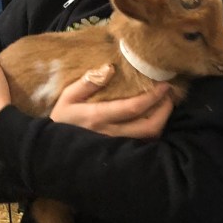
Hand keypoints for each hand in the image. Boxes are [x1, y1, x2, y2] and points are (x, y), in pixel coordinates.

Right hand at [49, 64, 173, 139]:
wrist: (53, 151)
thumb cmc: (62, 120)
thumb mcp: (68, 97)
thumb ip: (88, 82)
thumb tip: (109, 68)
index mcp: (98, 117)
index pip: (133, 108)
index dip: (152, 96)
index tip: (164, 84)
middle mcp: (112, 134)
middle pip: (149, 126)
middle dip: (165, 110)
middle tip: (170, 95)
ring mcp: (117, 147)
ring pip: (149, 138)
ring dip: (162, 121)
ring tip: (165, 105)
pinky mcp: (121, 154)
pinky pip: (144, 145)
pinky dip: (154, 131)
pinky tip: (155, 118)